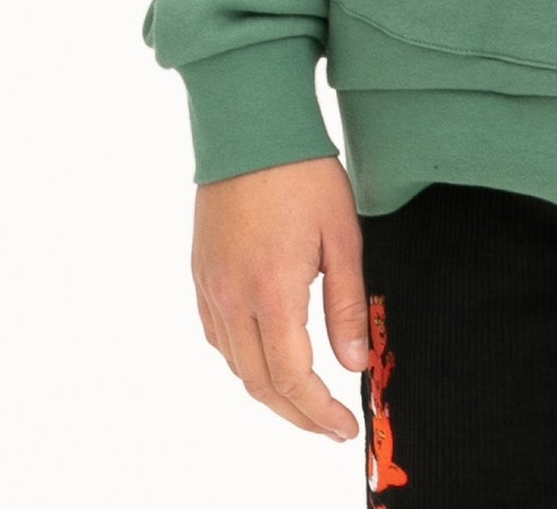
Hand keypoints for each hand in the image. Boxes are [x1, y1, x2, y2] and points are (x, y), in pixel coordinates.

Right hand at [192, 156, 369, 439]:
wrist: (251, 128)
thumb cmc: (303, 174)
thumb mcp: (342, 236)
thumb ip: (347, 305)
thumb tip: (354, 362)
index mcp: (272, 290)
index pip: (293, 377)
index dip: (318, 412)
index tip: (343, 427)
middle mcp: (233, 297)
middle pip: (260, 383)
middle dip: (296, 414)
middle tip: (328, 425)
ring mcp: (211, 287)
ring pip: (235, 364)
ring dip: (269, 391)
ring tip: (305, 398)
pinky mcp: (202, 274)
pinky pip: (218, 336)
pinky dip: (243, 359)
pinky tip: (268, 356)